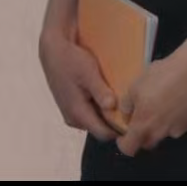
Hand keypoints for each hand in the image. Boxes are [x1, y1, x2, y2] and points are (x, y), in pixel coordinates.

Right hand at [39, 27, 120, 142]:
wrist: (53, 51)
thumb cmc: (71, 60)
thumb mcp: (89, 73)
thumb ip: (100, 92)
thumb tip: (112, 107)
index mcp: (77, 113)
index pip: (104, 134)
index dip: (120, 130)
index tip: (133, 120)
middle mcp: (73, 118)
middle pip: (101, 129)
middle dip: (114, 122)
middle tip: (128, 106)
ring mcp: (71, 114)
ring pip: (95, 122)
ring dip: (106, 114)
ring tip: (116, 97)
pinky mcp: (71, 107)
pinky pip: (89, 114)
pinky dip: (98, 107)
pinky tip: (104, 93)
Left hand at [114, 49, 186, 157]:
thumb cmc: (161, 76)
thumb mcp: (134, 86)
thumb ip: (126, 105)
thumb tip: (127, 115)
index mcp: (143, 125)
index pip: (129, 149)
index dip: (123, 143)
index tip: (123, 134)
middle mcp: (160, 132)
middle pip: (147, 143)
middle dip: (141, 134)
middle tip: (141, 115)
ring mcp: (177, 130)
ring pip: (163, 134)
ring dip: (158, 125)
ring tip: (161, 104)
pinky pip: (177, 126)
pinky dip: (172, 120)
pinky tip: (174, 102)